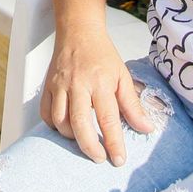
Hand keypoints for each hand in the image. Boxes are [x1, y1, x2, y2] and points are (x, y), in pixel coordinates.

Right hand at [41, 26, 154, 166]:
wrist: (78, 31)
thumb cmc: (102, 55)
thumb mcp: (123, 76)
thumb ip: (133, 105)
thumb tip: (147, 128)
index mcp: (100, 82)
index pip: (108, 118)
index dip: (114, 142)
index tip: (119, 160)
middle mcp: (78, 84)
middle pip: (79, 123)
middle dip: (90, 147)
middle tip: (100, 158)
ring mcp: (59, 85)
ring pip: (60, 120)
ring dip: (71, 137)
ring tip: (85, 141)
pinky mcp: (47, 85)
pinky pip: (46, 113)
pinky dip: (54, 126)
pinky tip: (65, 128)